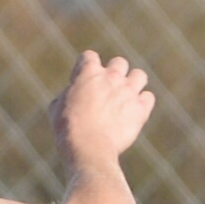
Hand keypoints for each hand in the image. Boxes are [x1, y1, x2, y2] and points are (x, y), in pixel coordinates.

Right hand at [53, 50, 155, 166]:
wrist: (88, 147)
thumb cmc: (67, 128)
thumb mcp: (56, 107)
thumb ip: (68, 94)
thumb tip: (72, 95)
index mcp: (88, 72)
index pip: (89, 56)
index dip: (84, 68)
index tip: (81, 84)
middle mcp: (111, 77)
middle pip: (119, 62)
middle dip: (113, 74)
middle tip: (106, 91)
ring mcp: (129, 91)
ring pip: (139, 75)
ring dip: (133, 83)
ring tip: (125, 97)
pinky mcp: (141, 108)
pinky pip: (148, 97)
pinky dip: (142, 103)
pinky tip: (133, 112)